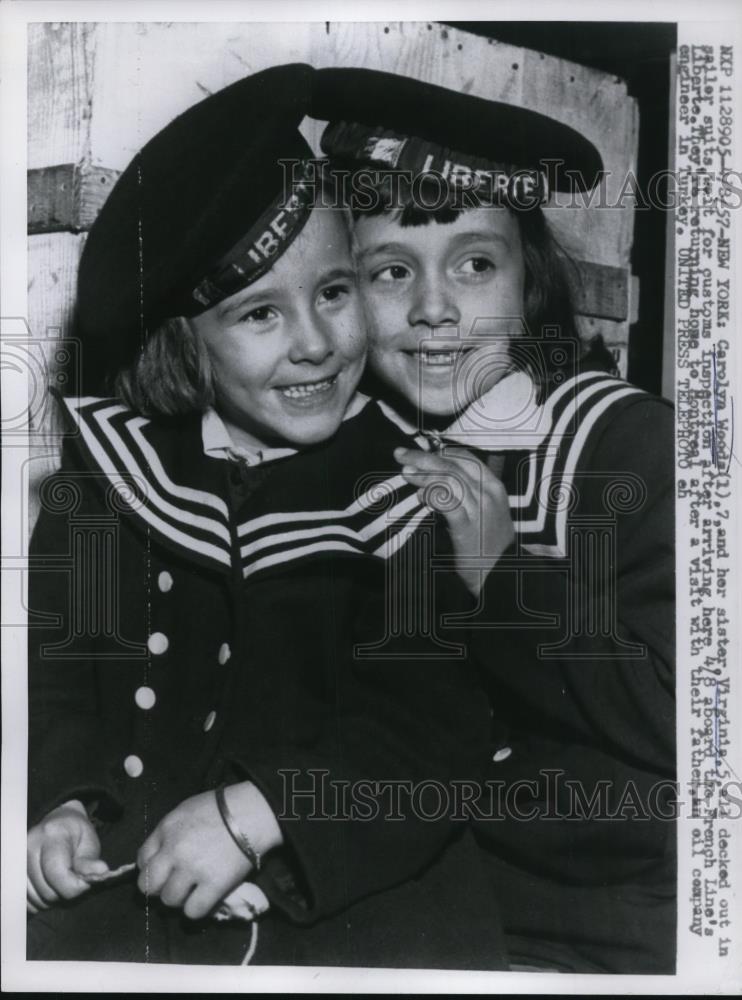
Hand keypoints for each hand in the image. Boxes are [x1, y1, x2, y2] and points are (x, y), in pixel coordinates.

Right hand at [27, 800, 107, 912]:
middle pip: (47, 890)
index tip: (85, 883)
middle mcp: (29, 847)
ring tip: (62, 882)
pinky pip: (26, 901)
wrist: (56, 823)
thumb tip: (101, 872)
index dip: (74, 886)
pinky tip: (49, 887)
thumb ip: (90, 861)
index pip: (57, 873)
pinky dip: (40, 901)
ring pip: (36, 899)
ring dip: (52, 898)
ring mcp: (17, 861)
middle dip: (65, 892)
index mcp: (52, 835)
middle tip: (73, 880)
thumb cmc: (75, 834)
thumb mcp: (89, 842)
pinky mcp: (12, 874)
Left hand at [137, 782, 282, 920]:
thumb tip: (159, 854)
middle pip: (148, 885)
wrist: (253, 812)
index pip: (141, 860)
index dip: (152, 867)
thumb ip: (168, 832)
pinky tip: (205, 898)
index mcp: (167, 830)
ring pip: (169, 900)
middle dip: (158, 888)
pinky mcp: (214, 885)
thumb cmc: (221, 807)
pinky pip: (193, 911)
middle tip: (173, 885)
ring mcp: (193, 870)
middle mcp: (174, 851)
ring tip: (193, 890)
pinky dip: (197, 909)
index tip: (164, 870)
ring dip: (179, 899)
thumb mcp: (186, 810)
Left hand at [395, 445, 514, 595]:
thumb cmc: (489, 544)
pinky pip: (447, 503)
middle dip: (424, 458)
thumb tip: (432, 484)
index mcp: (494, 487)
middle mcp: (487, 494)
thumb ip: (466, 495)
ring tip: (406, 472)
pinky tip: (421, 495)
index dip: (441, 452)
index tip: (421, 452)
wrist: (500, 575)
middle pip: (452, 466)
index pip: (466, 459)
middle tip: (402, 455)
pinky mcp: (467, 528)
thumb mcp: (486, 513)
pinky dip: (432, 494)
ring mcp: (479, 510)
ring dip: (424, 474)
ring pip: (448, 480)